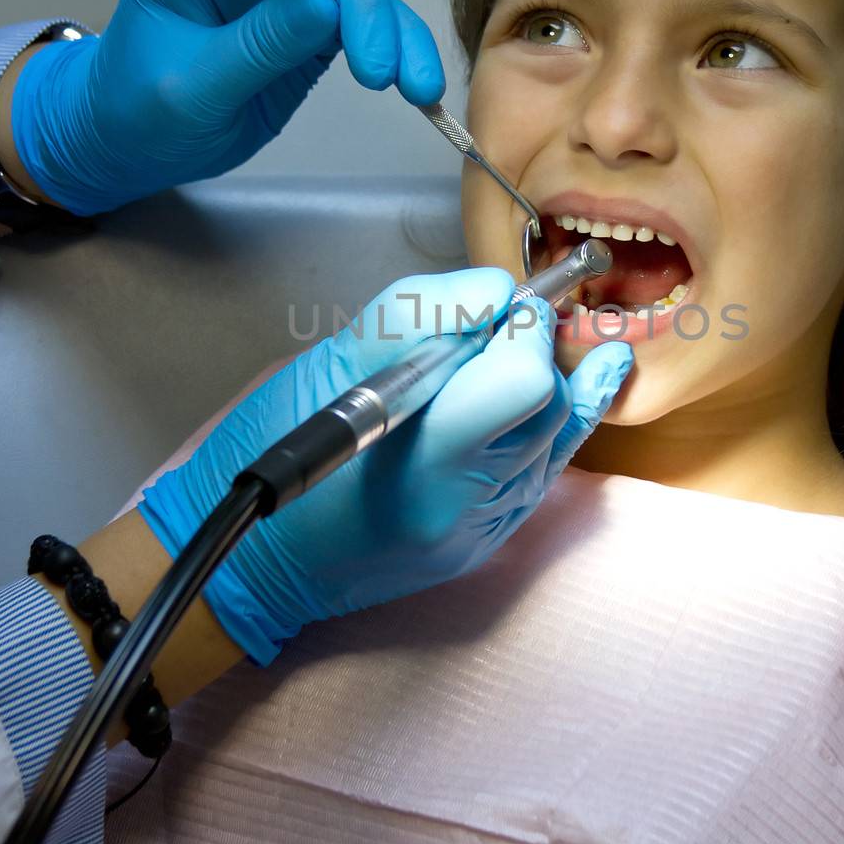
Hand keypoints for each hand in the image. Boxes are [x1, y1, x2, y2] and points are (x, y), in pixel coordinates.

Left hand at [9, 0, 446, 215]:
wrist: (135, 144)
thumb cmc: (137, 108)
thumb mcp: (187, 88)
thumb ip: (255, 45)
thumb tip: (327, 8)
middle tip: (373, 65)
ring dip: (391, 28)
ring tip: (410, 86)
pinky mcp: (318, 27)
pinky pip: (371, 25)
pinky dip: (400, 51)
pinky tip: (421, 89)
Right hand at [137, 267, 632, 664]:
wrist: (245, 554)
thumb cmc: (266, 453)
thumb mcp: (327, 363)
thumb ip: (419, 316)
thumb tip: (496, 289)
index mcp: (423, 466)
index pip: (523, 383)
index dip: (519, 328)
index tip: (496, 304)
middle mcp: (466, 508)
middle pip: (550, 402)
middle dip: (534, 345)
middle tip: (494, 320)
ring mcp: (482, 531)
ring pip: (561, 432)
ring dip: (548, 376)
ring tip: (523, 338)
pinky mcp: (488, 538)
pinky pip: (552, 464)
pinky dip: (566, 411)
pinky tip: (598, 367)